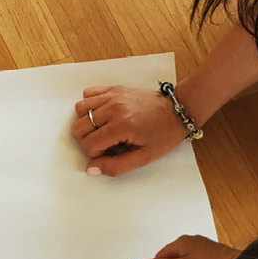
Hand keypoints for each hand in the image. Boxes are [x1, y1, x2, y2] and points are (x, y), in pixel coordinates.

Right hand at [72, 85, 188, 176]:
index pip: (89, 144)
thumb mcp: (144, 157)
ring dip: (87, 122)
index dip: (96, 154)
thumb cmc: (164, 134)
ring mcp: (113, 96)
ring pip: (80, 109)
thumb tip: (91, 169)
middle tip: (106, 143)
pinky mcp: (114, 89)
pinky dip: (90, 106)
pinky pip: (88, 94)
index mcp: (122, 126)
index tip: (110, 153)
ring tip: (103, 129)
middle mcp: (114, 108)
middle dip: (88, 140)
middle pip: (79, 127)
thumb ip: (115, 166)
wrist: (178, 111)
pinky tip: (103, 115)